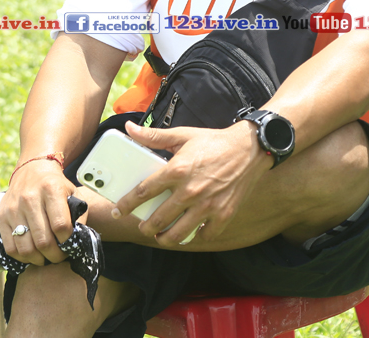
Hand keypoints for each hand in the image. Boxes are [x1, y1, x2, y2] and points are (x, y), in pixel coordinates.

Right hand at [0, 158, 76, 264]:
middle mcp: (30, 199)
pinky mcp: (1, 218)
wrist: (32, 170)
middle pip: (43, 240)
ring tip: (46, 257)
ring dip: (38, 259)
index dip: (67, 242)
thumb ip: (79, 216)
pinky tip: (31, 254)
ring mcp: (13, 209)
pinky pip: (10, 247)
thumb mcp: (73, 194)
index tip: (69, 245)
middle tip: (59, 257)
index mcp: (51, 190)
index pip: (61, 225)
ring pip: (26, 247)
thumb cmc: (56, 186)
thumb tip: (78, 242)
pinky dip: (22, 257)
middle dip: (54, 256)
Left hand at [115, 119, 269, 247]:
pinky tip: (191, 231)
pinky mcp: (223, 214)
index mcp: (177, 170)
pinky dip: (196, 236)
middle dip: (145, 227)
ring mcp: (208, 205)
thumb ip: (154, 137)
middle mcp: (190, 191)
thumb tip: (129, 129)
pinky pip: (204, 235)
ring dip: (165, 238)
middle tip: (143, 226)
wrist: (250, 148)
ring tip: (161, 236)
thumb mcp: (183, 135)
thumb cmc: (214, 142)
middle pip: (158, 219)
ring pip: (178, 234)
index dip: (127, 204)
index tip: (118, 210)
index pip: (143, 192)